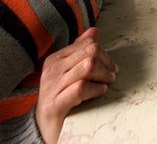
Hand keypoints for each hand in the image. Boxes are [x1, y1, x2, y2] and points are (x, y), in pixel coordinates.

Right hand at [35, 28, 117, 143]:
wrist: (43, 127)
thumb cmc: (60, 97)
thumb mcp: (69, 71)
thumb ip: (80, 51)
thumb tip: (95, 31)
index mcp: (56, 59)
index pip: (87, 44)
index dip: (104, 54)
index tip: (111, 65)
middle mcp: (52, 70)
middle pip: (90, 53)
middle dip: (107, 62)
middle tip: (113, 74)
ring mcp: (52, 86)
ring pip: (88, 67)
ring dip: (104, 74)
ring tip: (108, 82)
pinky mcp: (56, 104)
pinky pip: (81, 88)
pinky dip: (96, 88)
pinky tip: (101, 91)